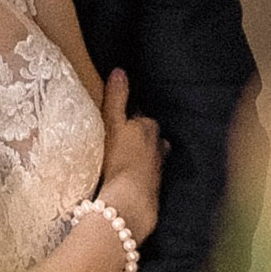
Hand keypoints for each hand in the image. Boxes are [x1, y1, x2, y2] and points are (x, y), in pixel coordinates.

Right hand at [98, 68, 162, 245]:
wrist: (129, 201)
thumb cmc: (118, 160)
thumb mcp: (112, 124)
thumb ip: (116, 98)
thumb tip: (119, 69)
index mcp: (148, 127)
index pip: (140, 117)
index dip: (130, 120)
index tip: (120, 124)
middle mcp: (158, 146)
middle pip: (148, 137)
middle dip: (140, 137)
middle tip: (122, 142)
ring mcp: (158, 168)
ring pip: (151, 156)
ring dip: (142, 157)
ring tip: (126, 161)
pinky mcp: (154, 188)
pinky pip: (147, 175)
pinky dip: (141, 175)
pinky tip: (130, 181)